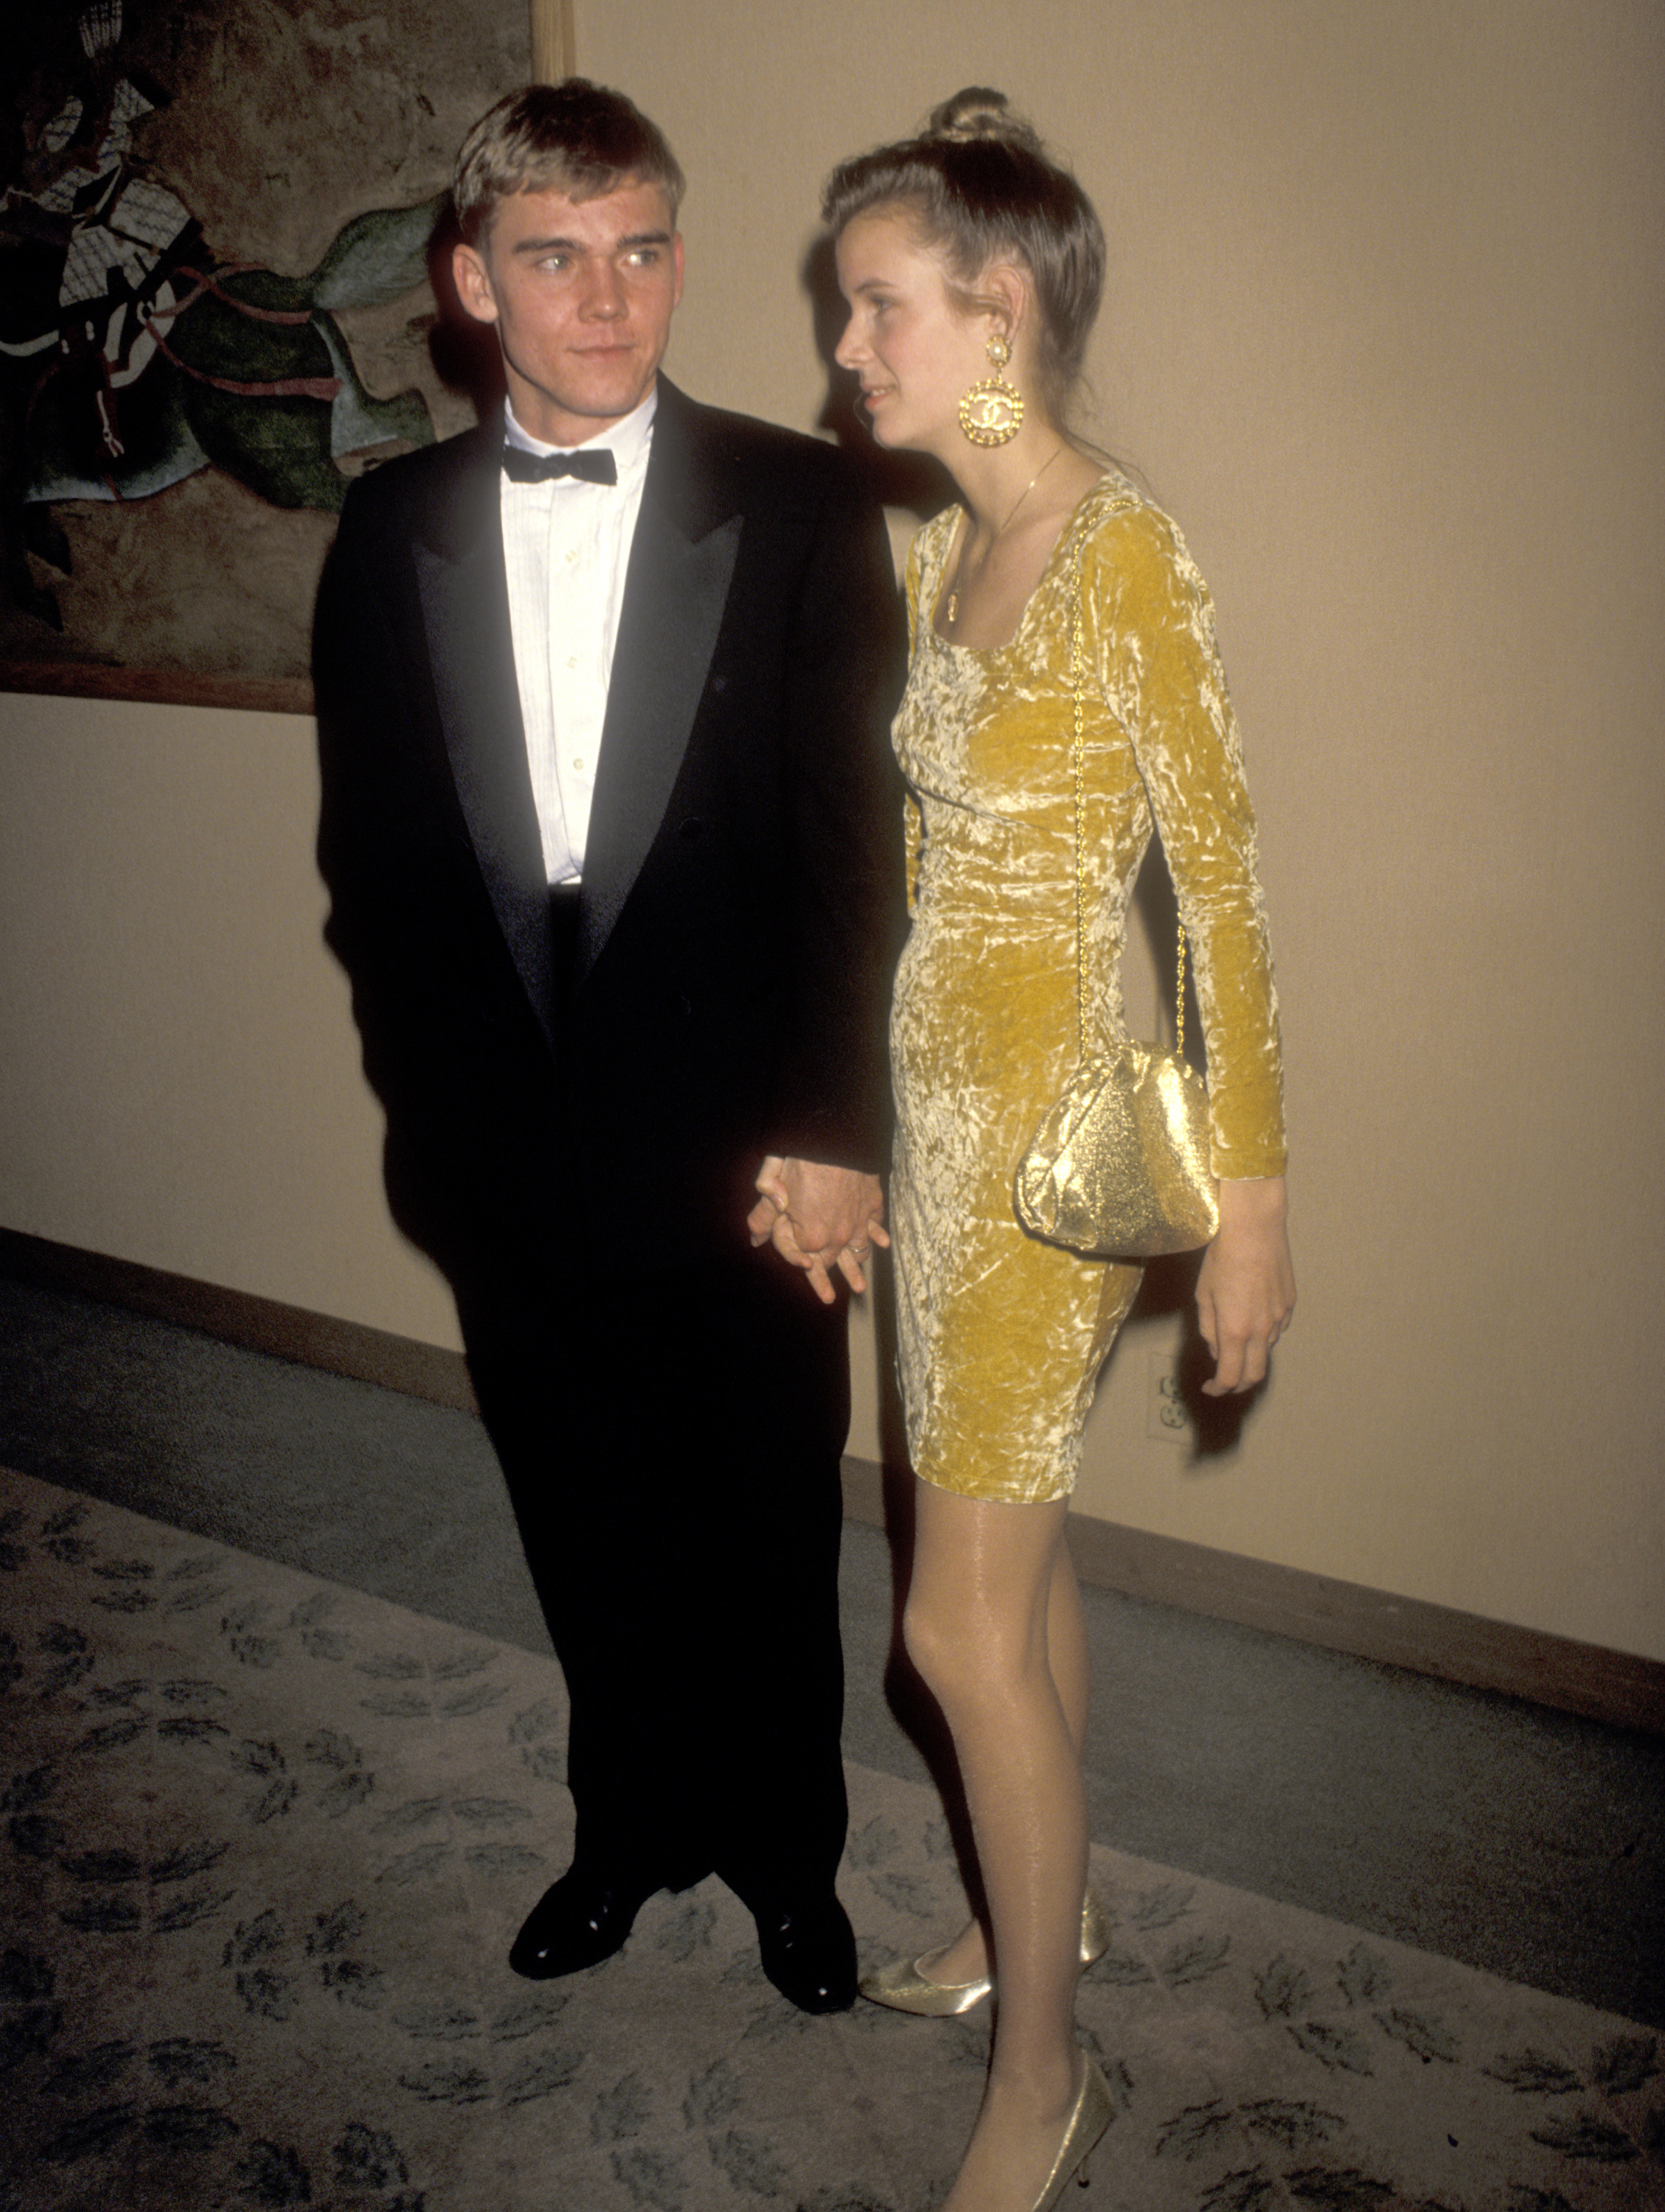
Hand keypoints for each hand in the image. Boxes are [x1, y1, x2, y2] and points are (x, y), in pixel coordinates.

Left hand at [747, 1155, 888, 1303]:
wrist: (837, 1137)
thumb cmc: (802, 1158)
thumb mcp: (772, 1184)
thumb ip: (764, 1216)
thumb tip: (755, 1238)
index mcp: (810, 1236)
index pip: (803, 1260)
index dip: (796, 1262)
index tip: (801, 1267)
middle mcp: (837, 1236)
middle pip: (831, 1262)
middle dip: (825, 1277)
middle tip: (827, 1297)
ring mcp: (858, 1223)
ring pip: (857, 1252)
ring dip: (856, 1267)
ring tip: (858, 1285)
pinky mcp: (872, 1205)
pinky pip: (875, 1228)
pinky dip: (877, 1237)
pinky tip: (881, 1245)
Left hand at [1195, 1176, 1294, 1394]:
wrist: (1254, 1227)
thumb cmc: (1222, 1257)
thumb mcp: (1204, 1295)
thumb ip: (1209, 1328)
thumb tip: (1217, 1350)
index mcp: (1235, 1329)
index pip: (1230, 1376)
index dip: (1219, 1388)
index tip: (1210, 1388)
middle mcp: (1262, 1329)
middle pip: (1255, 1374)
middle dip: (1239, 1385)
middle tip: (1225, 1381)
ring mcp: (1280, 1317)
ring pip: (1266, 1350)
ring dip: (1250, 1353)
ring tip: (1234, 1338)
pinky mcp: (1290, 1303)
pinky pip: (1277, 1329)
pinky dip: (1264, 1334)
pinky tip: (1252, 1317)